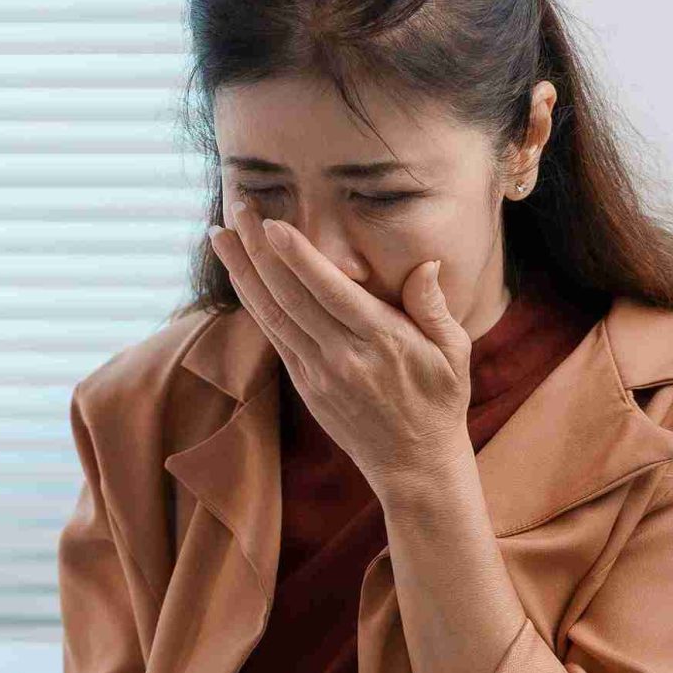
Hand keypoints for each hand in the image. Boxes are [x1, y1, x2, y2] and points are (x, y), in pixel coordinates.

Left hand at [209, 198, 473, 492]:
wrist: (413, 465)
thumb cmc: (439, 402)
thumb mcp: (453, 353)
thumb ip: (433, 306)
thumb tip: (426, 264)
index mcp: (382, 342)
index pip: (330, 292)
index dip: (297, 257)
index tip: (271, 224)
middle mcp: (343, 356)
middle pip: (290, 296)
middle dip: (258, 251)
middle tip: (237, 208)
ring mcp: (317, 373)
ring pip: (271, 314)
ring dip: (242, 272)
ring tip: (219, 236)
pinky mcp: (304, 384)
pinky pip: (273, 335)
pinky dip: (252, 303)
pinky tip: (238, 277)